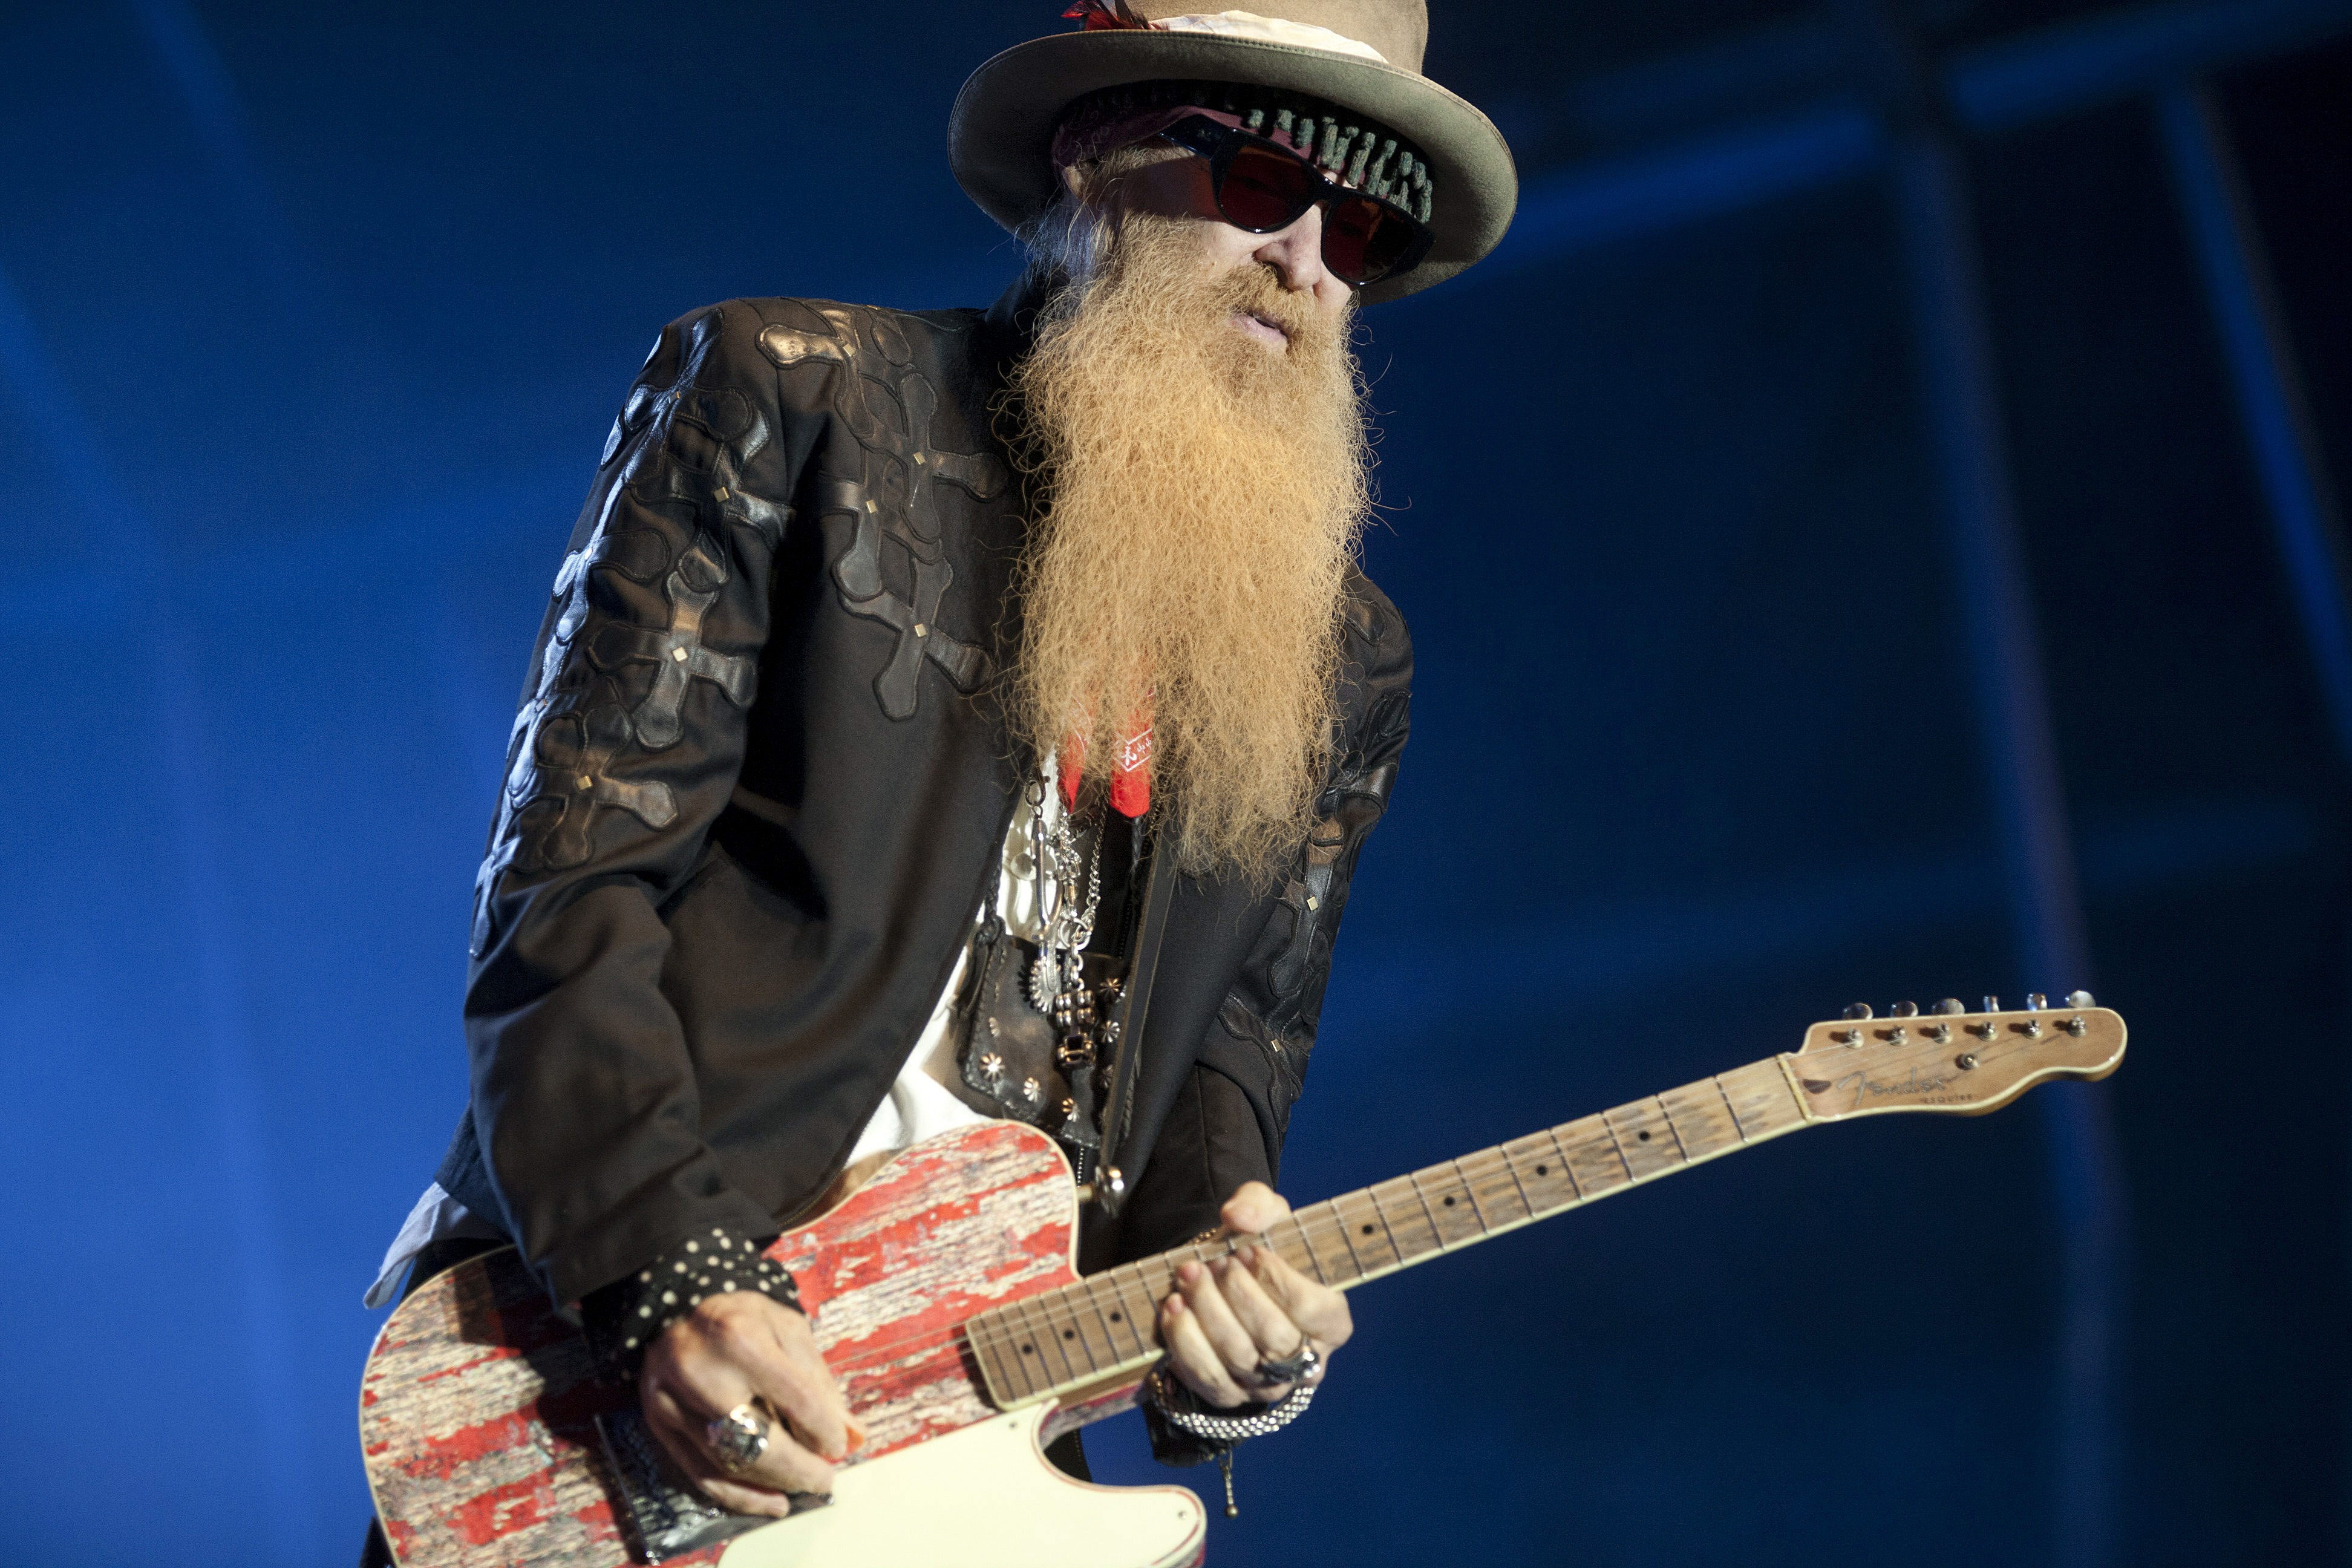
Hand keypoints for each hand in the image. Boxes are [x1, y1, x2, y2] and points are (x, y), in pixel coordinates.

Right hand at [637, 1291, 864, 1517]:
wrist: (674, 1306)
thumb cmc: (742, 1319)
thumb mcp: (787, 1329)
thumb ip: (818, 1381)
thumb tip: (852, 1436)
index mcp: (741, 1337)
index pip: (794, 1397)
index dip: (822, 1430)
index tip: (839, 1447)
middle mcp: (700, 1371)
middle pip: (756, 1440)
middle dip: (799, 1469)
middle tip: (825, 1480)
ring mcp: (672, 1401)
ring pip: (729, 1462)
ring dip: (774, 1483)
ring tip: (805, 1485)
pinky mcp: (659, 1424)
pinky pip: (700, 1475)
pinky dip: (740, 1497)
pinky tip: (771, 1502)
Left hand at [1159, 1182, 1352, 1407]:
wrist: (1227, 1279)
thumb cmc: (1259, 1248)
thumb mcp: (1267, 1215)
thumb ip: (1259, 1205)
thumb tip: (1238, 1219)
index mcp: (1332, 1322)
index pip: (1312, 1310)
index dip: (1278, 1280)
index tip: (1247, 1252)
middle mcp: (1306, 1361)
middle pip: (1274, 1338)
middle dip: (1237, 1296)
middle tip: (1214, 1264)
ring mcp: (1268, 1385)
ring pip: (1239, 1360)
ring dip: (1208, 1314)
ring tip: (1189, 1277)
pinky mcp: (1230, 1395)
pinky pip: (1207, 1379)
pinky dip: (1186, 1343)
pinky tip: (1174, 1308)